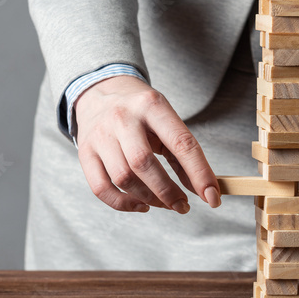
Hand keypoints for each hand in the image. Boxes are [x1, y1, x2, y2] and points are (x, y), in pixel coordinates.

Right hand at [74, 75, 221, 213]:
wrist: (99, 91)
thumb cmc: (140, 110)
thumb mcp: (164, 119)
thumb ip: (182, 153)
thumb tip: (202, 189)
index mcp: (151, 105)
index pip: (181, 143)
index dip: (200, 174)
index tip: (212, 197)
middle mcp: (123, 118)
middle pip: (144, 163)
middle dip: (168, 192)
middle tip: (183, 206)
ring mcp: (100, 135)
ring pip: (123, 178)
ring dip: (149, 199)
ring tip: (164, 203)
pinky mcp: (86, 152)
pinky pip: (101, 188)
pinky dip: (123, 204)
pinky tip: (141, 204)